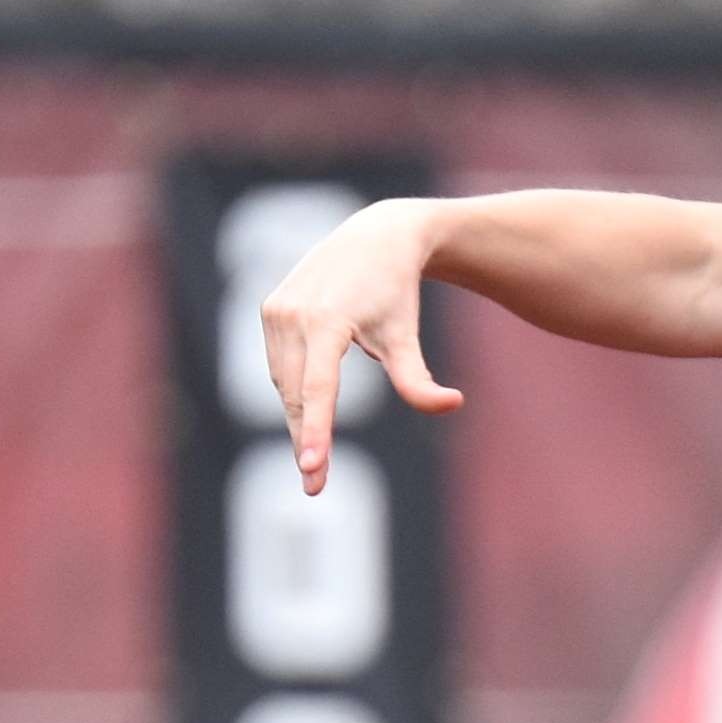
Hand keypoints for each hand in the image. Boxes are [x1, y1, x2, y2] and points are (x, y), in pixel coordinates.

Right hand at [258, 199, 466, 491]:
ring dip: (299, 418)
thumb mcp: (406, 336)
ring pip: (284, 383)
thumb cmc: (397, 291)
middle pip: (297, 394)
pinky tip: (307, 410)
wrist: (376, 237)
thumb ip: (419, 378)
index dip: (316, 431)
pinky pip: (279, 365)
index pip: (318, 388)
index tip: (313, 468)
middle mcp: (293, 314)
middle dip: (306, 439)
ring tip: (315, 455)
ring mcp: (276, 310)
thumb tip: (452, 404)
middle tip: (316, 486)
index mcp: (327, 320)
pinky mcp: (270, 308)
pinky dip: (292, 391)